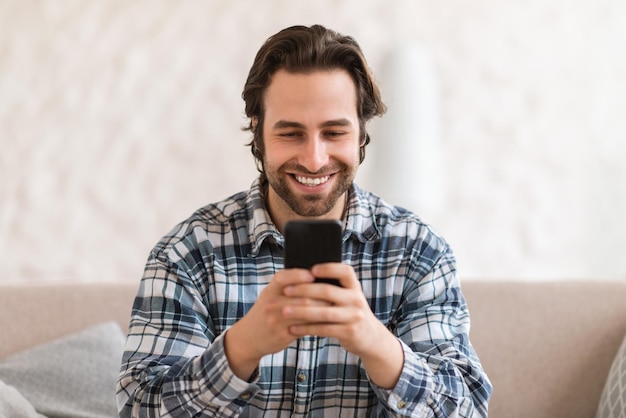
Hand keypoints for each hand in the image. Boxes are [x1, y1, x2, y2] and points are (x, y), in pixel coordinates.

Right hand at [223, 268, 328, 379]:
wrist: (248, 338)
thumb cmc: (265, 312)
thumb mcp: (270, 295)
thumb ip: (287, 286)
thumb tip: (315, 276)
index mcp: (270, 291)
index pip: (283, 277)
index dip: (298, 275)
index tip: (313, 274)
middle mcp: (271, 304)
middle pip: (301, 296)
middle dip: (321, 295)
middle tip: (336, 293)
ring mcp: (276, 321)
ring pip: (305, 313)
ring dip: (323, 309)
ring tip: (336, 306)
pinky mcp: (283, 335)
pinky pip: (305, 328)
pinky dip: (318, 324)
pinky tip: (328, 321)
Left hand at [282, 263, 403, 388]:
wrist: (370, 337)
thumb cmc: (350, 312)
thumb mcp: (349, 297)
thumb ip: (334, 287)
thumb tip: (304, 274)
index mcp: (354, 287)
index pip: (345, 271)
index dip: (328, 268)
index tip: (310, 269)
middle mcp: (356, 299)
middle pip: (328, 291)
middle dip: (304, 290)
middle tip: (286, 291)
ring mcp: (354, 317)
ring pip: (323, 313)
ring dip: (301, 312)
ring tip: (284, 311)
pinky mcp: (349, 332)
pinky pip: (324, 329)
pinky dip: (306, 329)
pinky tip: (293, 328)